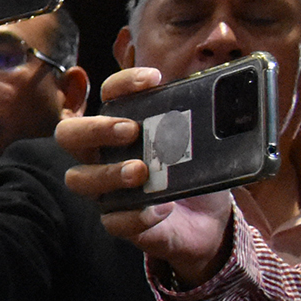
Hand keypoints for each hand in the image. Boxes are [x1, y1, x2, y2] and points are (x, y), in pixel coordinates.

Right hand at [57, 66, 234, 284]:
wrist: (209, 222)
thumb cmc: (196, 173)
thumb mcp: (204, 145)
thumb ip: (205, 124)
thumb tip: (231, 101)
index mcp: (122, 127)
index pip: (108, 95)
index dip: (123, 83)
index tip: (154, 78)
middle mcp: (104, 155)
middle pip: (69, 135)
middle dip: (95, 128)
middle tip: (130, 129)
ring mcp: (107, 189)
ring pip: (79, 179)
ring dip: (108, 173)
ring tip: (141, 171)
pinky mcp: (121, 222)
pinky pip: (113, 221)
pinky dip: (137, 215)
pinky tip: (162, 209)